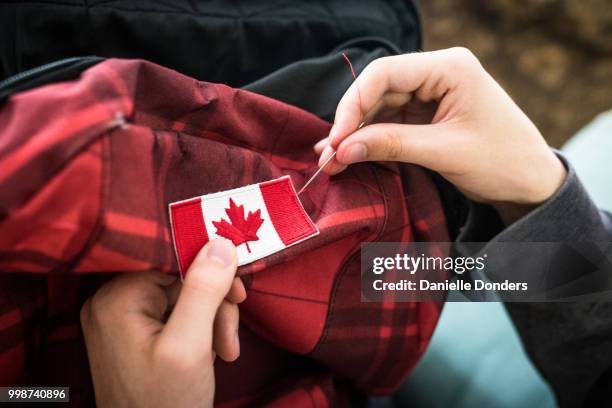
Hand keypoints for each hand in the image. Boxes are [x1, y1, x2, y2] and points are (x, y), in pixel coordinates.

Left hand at [80, 239, 245, 407]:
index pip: (172, 260)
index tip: (238, 292)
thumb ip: (204, 291)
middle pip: (182, 281)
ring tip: (224, 351)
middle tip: (229, 338)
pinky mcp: (137, 335)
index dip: (210, 271)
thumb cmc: (165, 404)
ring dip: (212, 322)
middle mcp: (113, 303)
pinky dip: (200, 332)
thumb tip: (220, 241)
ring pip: (184, 298)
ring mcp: (124, 320)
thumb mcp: (191, 346)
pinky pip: (177, 316)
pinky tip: (211, 354)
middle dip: (214, 307)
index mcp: (116, 299)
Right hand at [316, 47, 565, 223]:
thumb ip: (391, 145)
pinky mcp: (425, 115)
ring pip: (378, 109)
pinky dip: (368, 140)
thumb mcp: (445, 152)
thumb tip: (342, 150)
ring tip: (330, 162)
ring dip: (355, 135)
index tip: (337, 140)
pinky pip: (388, 123)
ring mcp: (429, 95)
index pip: (385, 74)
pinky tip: (347, 154)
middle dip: (350, 125)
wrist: (530, 182)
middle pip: (377, 91)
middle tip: (327, 157)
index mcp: (449, 67)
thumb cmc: (502, 160)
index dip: (353, 105)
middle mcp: (436, 74)